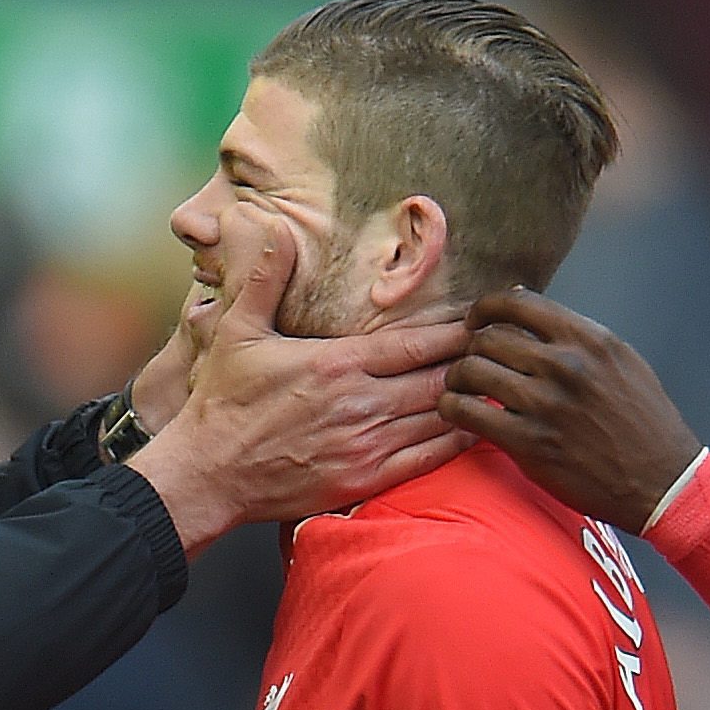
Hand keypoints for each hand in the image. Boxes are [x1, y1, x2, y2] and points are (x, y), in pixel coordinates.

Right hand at [128, 219, 469, 551]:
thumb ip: (264, 279)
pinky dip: (456, 443)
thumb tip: (275, 229)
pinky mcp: (364, 479)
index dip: (456, 332)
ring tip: (497, 384)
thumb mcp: (236, 332)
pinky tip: (476, 428)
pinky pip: (426, 460)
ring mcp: (365, 446)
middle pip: (439, 380)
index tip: (481, 320)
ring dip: (471, 401)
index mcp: (337, 364)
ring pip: (439, 419)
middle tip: (501, 351)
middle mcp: (360, 404)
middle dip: (472, 364)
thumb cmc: (223, 403)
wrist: (208, 474)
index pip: (417, 344)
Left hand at [438, 290, 701, 531]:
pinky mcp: (528, 442)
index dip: (484, 308)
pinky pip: (466, 412)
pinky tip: (459, 413)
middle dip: (470, 349)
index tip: (475, 322)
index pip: (516, 302)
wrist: (661, 481)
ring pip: (470, 370)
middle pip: (487, 337)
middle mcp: (565, 365)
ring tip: (463, 389)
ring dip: (457, 379)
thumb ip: (572, 332)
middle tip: (470, 365)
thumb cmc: (642, 421)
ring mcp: (545, 404)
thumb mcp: (619, 360)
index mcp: (588, 339)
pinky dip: (453, 408)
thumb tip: (519, 299)